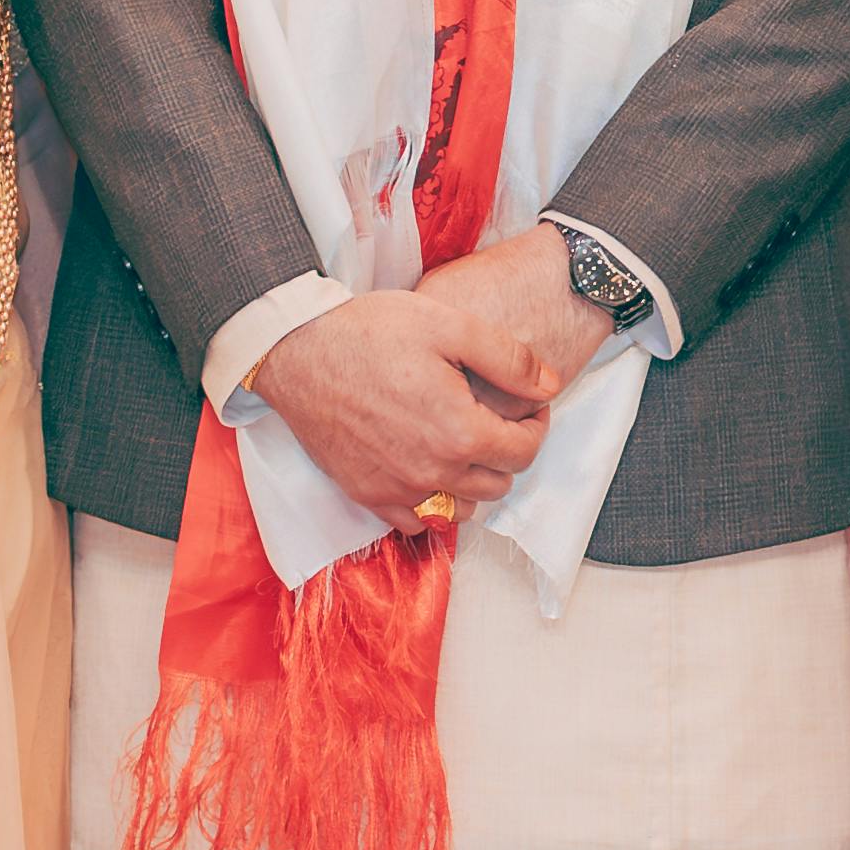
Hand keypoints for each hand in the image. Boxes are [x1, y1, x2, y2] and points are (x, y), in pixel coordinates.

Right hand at [253, 281, 561, 536]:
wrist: (297, 349)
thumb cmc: (370, 332)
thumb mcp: (451, 326)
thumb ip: (510, 360)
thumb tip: (551, 386)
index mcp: (460, 432)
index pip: (525, 453)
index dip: (536, 426)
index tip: (527, 406)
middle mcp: (432, 472)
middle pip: (498, 484)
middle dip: (507, 452)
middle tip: (494, 419)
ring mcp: (396, 489)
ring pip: (461, 510)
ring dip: (472, 483)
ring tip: (461, 443)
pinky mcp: (365, 494)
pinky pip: (415, 523)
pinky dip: (430, 503)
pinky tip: (426, 468)